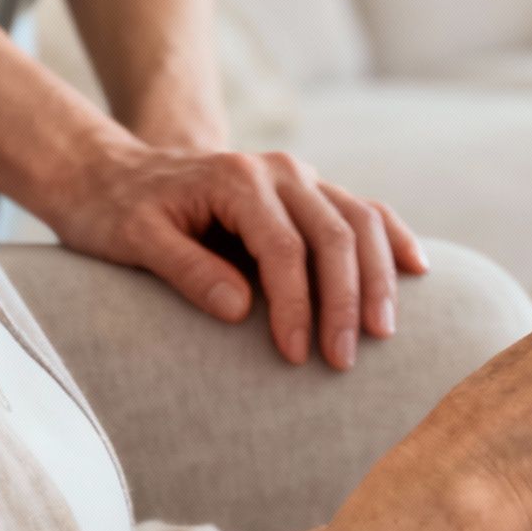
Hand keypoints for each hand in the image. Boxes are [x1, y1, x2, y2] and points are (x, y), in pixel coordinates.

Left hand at [46, 137, 428, 369]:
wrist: (115, 172)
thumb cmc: (118, 212)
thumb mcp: (135, 240)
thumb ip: (187, 269)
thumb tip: (242, 310)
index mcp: (238, 177)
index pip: (284, 247)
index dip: (295, 304)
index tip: (294, 355)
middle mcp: (279, 170)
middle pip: (335, 235)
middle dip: (344, 301)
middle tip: (343, 360)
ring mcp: (300, 177)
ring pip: (361, 221)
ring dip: (377, 278)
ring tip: (382, 332)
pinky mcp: (309, 191)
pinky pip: (365, 211)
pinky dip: (392, 239)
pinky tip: (416, 269)